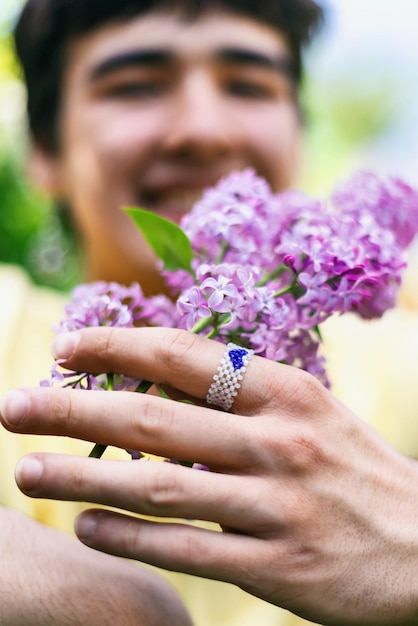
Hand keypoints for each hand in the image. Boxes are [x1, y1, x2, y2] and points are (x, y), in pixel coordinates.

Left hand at [1, 327, 417, 624]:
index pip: (184, 356)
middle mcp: (279, 442)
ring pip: (160, 487)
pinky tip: (85, 526)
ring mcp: (277, 507)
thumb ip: (240, 401)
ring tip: (27, 470)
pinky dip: (129, 537)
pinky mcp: (278, 569)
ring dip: (83, 477)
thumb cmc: (355, 472)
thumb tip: (156, 389)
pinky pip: (187, 548)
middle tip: (13, 406)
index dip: (118, 347)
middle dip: (74, 409)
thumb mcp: (310, 415)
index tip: (65, 347)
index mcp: (288, 393)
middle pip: (155, 419)